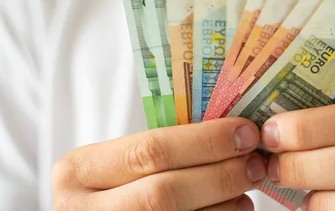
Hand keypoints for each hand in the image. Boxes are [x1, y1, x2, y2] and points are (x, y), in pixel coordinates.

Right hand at [52, 118, 264, 210]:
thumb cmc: (109, 187)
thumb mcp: (115, 164)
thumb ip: (157, 150)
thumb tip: (228, 132)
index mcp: (79, 171)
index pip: (150, 150)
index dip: (205, 141)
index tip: (244, 131)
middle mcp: (84, 210)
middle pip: (164, 191)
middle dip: (219, 174)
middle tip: (255, 162)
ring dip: (223, 203)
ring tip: (249, 187)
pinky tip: (235, 210)